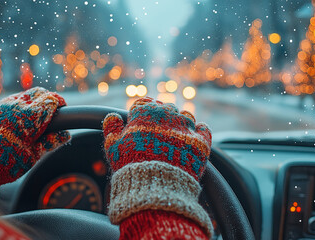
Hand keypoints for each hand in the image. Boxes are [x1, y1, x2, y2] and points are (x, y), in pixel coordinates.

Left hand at [0, 87, 69, 184]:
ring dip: (29, 103)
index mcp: (30, 117)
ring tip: (29, 120)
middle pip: (37, 92)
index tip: (62, 108)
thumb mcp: (34, 155)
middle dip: (46, 99)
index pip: (51, 99)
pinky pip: (4, 103)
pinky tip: (12, 124)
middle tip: (48, 113)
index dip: (59, 102)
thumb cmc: (8, 163)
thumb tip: (65, 135)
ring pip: (20, 96)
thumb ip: (51, 142)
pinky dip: (12, 110)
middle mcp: (15, 106)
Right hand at [102, 97, 212, 237]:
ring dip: (180, 123)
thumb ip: (111, 128)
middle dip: (161, 118)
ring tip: (174, 139)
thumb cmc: (131, 165)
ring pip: (185, 116)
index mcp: (145, 111)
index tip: (141, 122)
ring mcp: (186, 126)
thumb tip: (112, 116)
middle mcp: (167, 113)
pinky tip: (192, 138)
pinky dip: (199, 131)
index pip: (144, 103)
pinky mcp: (200, 140)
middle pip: (165, 108)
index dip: (141, 113)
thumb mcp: (113, 147)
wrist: (156, 185)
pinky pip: (203, 129)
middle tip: (157, 134)